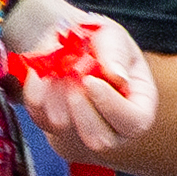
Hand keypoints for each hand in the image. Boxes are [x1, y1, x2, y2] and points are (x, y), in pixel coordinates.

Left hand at [12, 20, 157, 157]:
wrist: (69, 46)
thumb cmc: (99, 42)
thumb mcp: (113, 36)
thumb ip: (115, 52)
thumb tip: (117, 76)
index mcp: (140, 107)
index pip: (134, 122)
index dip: (110, 105)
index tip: (89, 80)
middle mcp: (115, 129)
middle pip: (100, 139)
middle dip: (79, 106)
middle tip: (71, 75)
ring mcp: (83, 133)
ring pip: (65, 131)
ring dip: (55, 98)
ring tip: (57, 71)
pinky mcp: (53, 128)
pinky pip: (40, 119)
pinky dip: (36, 94)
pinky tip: (42, 74)